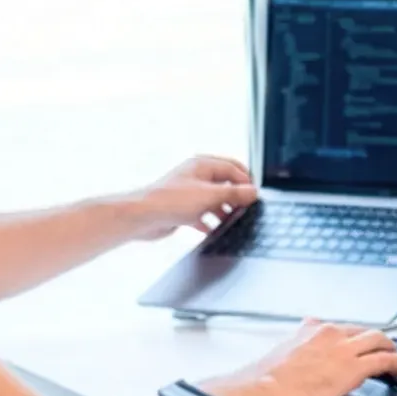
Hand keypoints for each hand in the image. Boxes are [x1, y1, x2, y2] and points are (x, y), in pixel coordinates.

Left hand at [124, 155, 255, 240]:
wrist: (141, 217)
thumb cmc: (170, 201)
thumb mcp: (209, 195)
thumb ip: (234, 193)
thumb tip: (253, 192)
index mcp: (202, 165)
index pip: (232, 167)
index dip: (245, 181)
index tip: (254, 196)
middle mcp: (196, 176)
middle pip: (224, 184)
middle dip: (235, 197)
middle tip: (245, 209)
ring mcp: (189, 193)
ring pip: (214, 200)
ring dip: (223, 211)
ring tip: (231, 221)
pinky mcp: (182, 209)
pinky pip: (202, 214)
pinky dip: (209, 222)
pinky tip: (213, 230)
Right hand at [212, 320, 396, 395]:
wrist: (262, 389)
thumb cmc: (266, 378)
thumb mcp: (283, 349)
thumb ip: (299, 341)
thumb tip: (301, 336)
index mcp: (314, 329)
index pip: (345, 328)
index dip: (358, 337)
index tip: (362, 344)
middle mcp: (331, 333)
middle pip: (366, 331)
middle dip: (378, 341)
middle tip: (385, 351)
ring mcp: (344, 349)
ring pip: (380, 340)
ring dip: (391, 350)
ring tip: (396, 361)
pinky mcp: (354, 368)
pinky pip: (385, 360)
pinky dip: (396, 364)